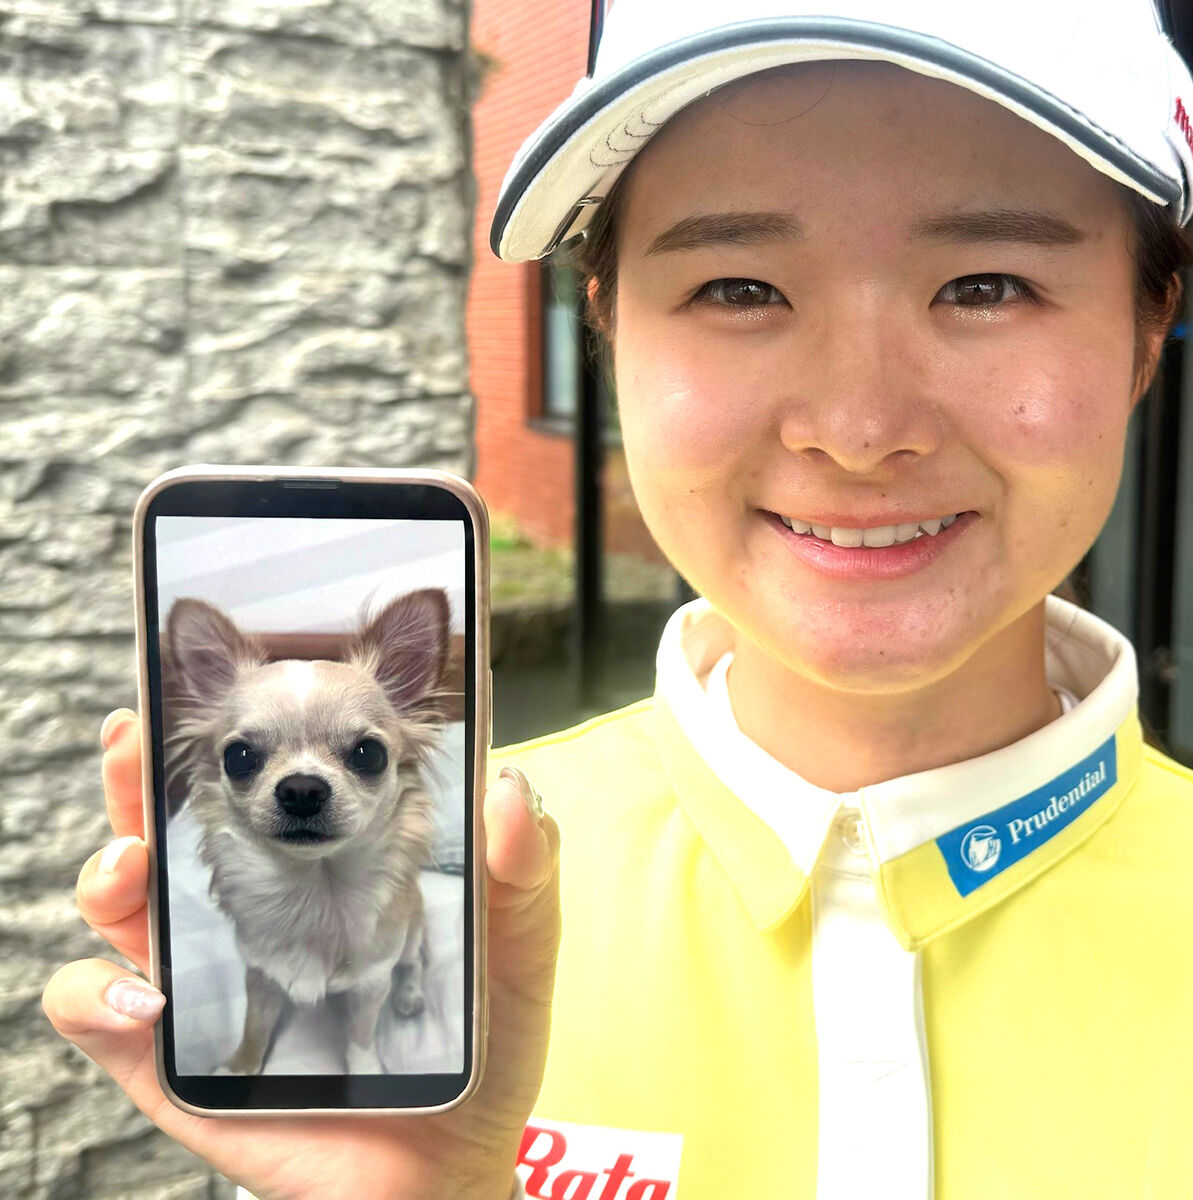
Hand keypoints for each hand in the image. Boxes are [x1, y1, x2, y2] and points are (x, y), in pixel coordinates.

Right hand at [42, 710, 559, 1199]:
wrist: (448, 1173)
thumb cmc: (483, 1049)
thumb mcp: (517, 948)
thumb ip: (524, 870)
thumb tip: (508, 785)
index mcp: (325, 867)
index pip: (266, 785)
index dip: (236, 733)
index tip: (209, 667)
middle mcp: (256, 912)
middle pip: (173, 830)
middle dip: (137, 777)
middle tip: (131, 736)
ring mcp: (207, 984)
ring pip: (122, 911)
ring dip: (108, 874)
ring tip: (131, 867)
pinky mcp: (176, 1064)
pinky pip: (104, 1021)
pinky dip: (102, 1000)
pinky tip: (147, 997)